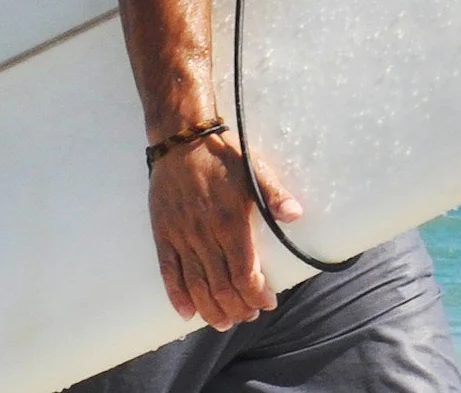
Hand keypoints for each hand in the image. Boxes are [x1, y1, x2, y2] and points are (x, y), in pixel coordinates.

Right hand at [146, 131, 303, 328]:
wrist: (182, 139)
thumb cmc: (223, 155)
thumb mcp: (255, 169)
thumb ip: (274, 194)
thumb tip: (296, 214)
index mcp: (230, 221)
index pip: (245, 273)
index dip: (256, 294)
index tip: (267, 302)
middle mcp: (205, 234)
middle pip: (221, 286)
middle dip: (237, 308)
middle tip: (248, 316)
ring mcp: (182, 236)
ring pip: (196, 285)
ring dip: (211, 309)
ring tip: (223, 322)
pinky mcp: (164, 234)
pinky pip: (168, 271)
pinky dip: (176, 296)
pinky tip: (186, 312)